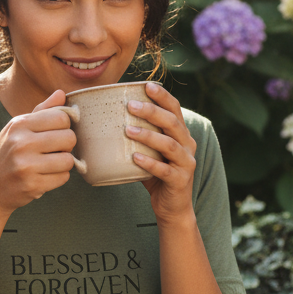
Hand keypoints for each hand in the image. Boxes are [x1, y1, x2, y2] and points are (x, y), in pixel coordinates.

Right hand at [0, 90, 76, 216]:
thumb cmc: (6, 155)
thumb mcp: (17, 129)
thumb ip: (41, 111)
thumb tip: (62, 93)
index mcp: (19, 124)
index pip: (61, 117)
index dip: (65, 126)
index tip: (56, 133)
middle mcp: (21, 143)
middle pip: (69, 137)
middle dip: (67, 146)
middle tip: (54, 151)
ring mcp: (26, 165)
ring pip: (68, 160)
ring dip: (64, 164)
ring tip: (49, 164)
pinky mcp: (32, 185)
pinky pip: (63, 178)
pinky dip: (58, 178)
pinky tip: (44, 176)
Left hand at [125, 81, 196, 223]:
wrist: (172, 207)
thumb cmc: (156, 175)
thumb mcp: (149, 151)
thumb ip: (138, 136)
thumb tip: (105, 119)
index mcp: (181, 135)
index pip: (175, 109)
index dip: (163, 97)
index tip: (147, 85)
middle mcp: (188, 145)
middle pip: (173, 123)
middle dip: (152, 111)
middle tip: (130, 105)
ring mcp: (186, 163)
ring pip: (170, 145)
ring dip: (148, 135)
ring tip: (128, 130)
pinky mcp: (180, 180)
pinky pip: (165, 170)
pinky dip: (149, 163)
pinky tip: (134, 157)